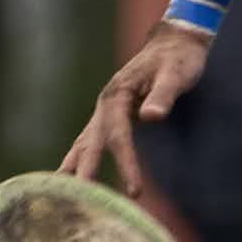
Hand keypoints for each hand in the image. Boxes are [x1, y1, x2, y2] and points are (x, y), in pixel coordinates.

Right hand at [61, 25, 210, 190]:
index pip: (119, 135)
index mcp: (118, 95)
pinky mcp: (111, 117)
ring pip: (84, 144)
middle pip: (91, 142)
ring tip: (62, 196)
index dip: (125, 162)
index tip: (135, 190)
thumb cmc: (178, 59)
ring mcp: (105, 110)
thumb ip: (163, 96)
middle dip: (86, 170)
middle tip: (81, 199)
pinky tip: (75, 179)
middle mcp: (106, 104)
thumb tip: (150, 117)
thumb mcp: (175, 75)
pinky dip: (81, 160)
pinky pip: (92, 143)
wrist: (175, 42)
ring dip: (74, 168)